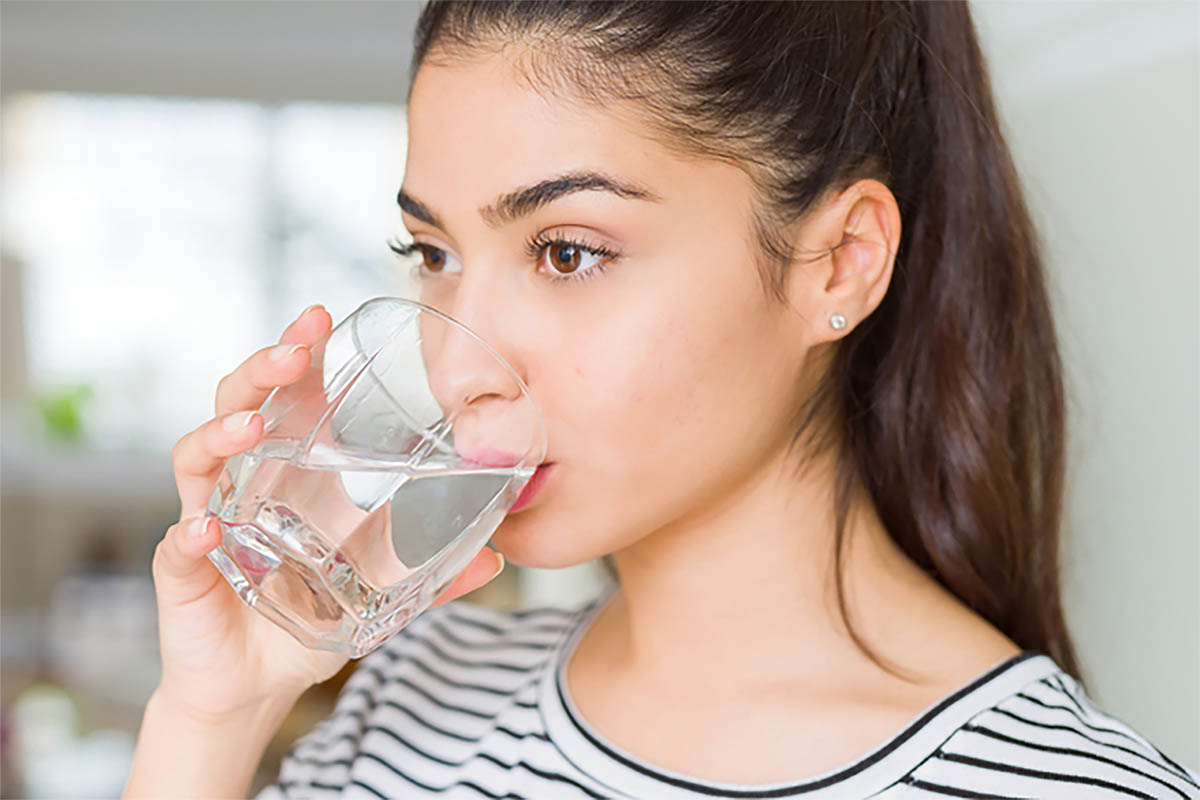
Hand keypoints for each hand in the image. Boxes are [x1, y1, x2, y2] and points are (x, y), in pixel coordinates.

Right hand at [151, 304, 505, 723]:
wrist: (255, 687)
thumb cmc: (305, 620)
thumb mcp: (379, 594)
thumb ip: (431, 574)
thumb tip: (497, 556)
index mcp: (282, 473)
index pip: (283, 398)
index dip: (295, 354)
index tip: (321, 319)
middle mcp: (238, 484)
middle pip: (236, 406)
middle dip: (260, 371)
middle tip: (293, 350)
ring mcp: (207, 522)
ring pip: (196, 459)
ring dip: (220, 434)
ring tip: (252, 427)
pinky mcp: (184, 574)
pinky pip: (178, 547)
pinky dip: (188, 536)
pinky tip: (207, 530)